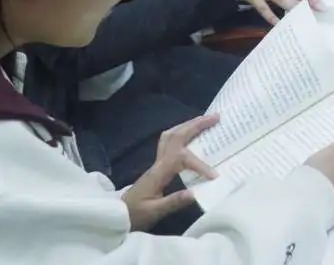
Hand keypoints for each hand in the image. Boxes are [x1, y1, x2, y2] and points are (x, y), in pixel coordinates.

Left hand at [123, 114, 219, 230]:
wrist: (118, 216)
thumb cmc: (135, 215)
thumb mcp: (154, 212)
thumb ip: (173, 202)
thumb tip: (195, 193)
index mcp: (159, 172)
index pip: (181, 159)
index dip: (199, 165)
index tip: (214, 176)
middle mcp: (158, 162)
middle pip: (176, 136)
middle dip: (196, 125)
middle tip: (216, 117)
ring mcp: (157, 162)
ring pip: (171, 135)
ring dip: (188, 125)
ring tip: (205, 120)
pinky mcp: (157, 165)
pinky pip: (169, 141)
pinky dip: (181, 133)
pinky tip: (189, 135)